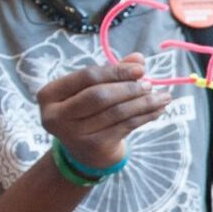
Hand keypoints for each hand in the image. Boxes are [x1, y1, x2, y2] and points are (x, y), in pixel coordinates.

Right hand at [37, 53, 170, 170]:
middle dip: (129, 88)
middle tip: (150, 84)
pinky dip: (145, 116)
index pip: (86, 77)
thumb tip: (138, 58)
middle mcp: (56, 116)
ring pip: (116, 112)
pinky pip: (125, 126)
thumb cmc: (87, 112)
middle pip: (99, 95)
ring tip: (162, 96)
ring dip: (143, 103)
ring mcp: (74, 134)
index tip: (141, 68)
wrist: (84, 152)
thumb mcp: (92, 89)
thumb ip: (113, 72)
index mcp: (50, 94)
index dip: (115, 71)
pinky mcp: (94, 147)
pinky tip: (158, 110)